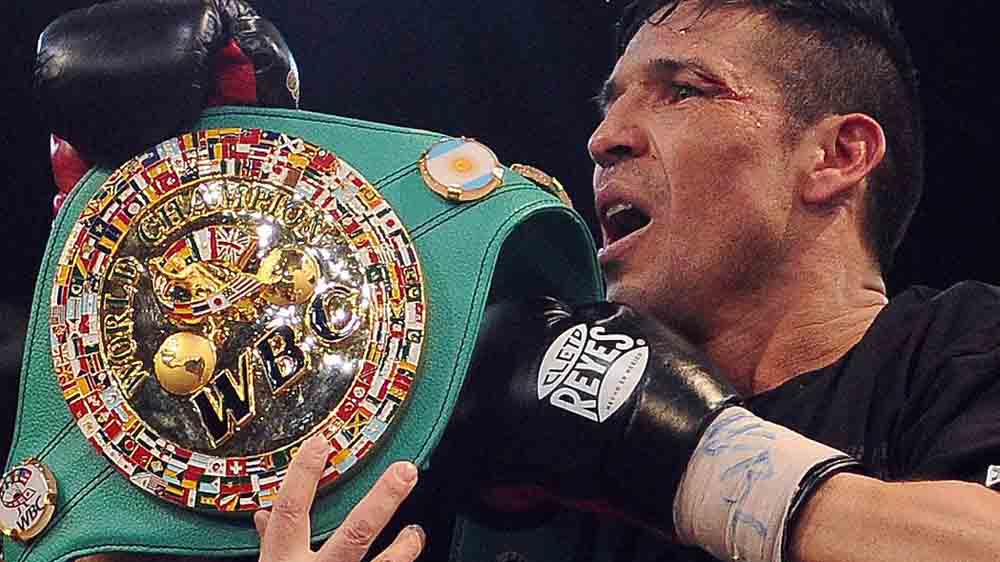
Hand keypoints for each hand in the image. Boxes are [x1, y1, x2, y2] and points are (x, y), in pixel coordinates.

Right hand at [254, 436, 423, 561]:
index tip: (322, 444)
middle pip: (353, 535)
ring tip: (416, 529)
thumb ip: (270, 543)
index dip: (303, 477)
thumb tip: (264, 515)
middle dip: (381, 502)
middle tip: (406, 471)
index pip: (290, 513)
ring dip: (405, 547)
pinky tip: (410, 555)